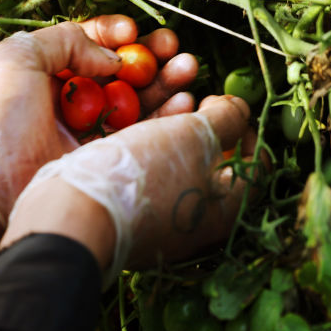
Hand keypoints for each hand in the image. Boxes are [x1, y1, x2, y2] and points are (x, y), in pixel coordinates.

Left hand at [0, 15, 197, 273]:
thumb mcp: (18, 57)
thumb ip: (65, 40)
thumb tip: (111, 58)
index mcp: (47, 73)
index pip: (89, 45)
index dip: (114, 36)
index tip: (133, 32)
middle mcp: (71, 100)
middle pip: (121, 72)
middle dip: (151, 56)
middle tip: (174, 47)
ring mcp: (89, 132)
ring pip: (138, 101)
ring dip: (166, 82)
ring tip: (188, 67)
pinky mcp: (103, 159)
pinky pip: (142, 134)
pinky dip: (167, 116)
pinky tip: (184, 101)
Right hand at [1, 96, 257, 279]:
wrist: (73, 214)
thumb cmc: (144, 174)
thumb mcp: (195, 134)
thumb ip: (227, 118)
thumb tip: (240, 110)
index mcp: (226, 210)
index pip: (257, 167)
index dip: (247, 128)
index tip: (222, 106)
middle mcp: (199, 224)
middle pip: (219, 168)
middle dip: (210, 128)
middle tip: (194, 106)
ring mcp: (164, 224)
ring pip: (184, 170)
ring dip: (179, 134)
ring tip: (164, 110)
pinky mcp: (133, 218)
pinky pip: (154, 179)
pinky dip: (153, 153)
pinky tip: (136, 132)